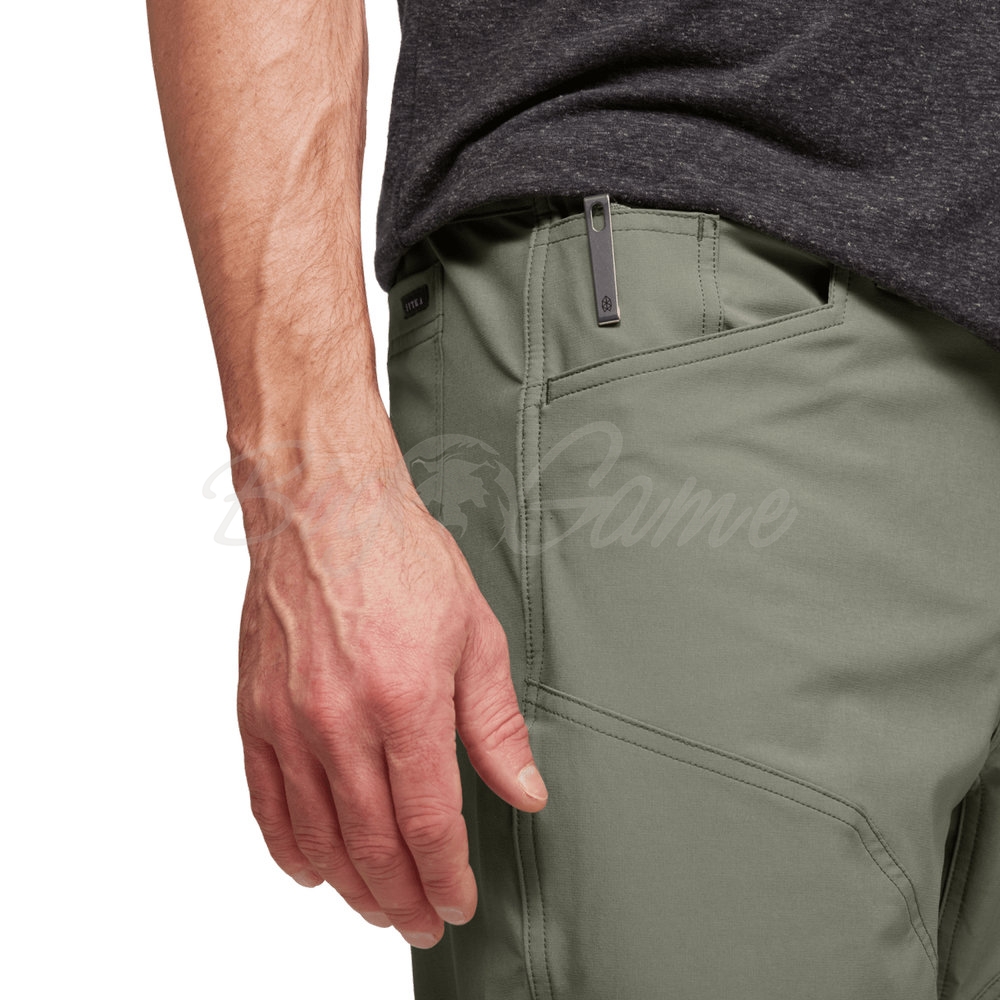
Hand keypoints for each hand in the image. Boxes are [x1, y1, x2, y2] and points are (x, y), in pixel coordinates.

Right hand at [234, 447, 547, 948]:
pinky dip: (289, 847)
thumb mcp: (474, 635)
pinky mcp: (254, 710)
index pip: (428, 822)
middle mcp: (341, 720)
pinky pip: (266, 801)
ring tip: (377, 907)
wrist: (326, 511)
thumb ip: (495, 724)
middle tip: (421, 922)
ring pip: (318, 835)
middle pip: (373, 843)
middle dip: (403, 896)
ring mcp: (290, 719)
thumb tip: (524, 789)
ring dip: (351, 885)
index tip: (458, 901)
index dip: (446, 875)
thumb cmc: (401, 559)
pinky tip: (312, 869)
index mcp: (405, 701)